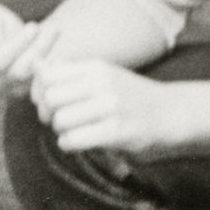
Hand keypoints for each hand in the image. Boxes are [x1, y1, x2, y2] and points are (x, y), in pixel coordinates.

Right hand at [0, 0, 52, 94]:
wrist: (15, 47)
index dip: (18, 44)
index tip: (34, 25)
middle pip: (19, 71)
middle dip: (37, 49)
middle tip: (54, 28)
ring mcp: (17, 88)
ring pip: (35, 78)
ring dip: (49, 55)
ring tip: (58, 34)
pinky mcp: (33, 92)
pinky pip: (47, 86)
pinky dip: (56, 70)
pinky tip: (64, 53)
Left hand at [33, 55, 174, 155]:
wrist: (173, 114)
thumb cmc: (132, 98)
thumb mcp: (104, 75)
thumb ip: (70, 73)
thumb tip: (35, 65)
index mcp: (96, 67)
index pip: (47, 76)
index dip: (42, 93)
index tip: (53, 104)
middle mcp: (102, 83)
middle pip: (50, 98)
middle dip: (48, 113)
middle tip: (59, 122)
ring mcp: (111, 107)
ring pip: (60, 120)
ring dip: (61, 131)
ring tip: (74, 133)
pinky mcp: (117, 132)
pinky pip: (74, 139)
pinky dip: (69, 144)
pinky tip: (79, 143)